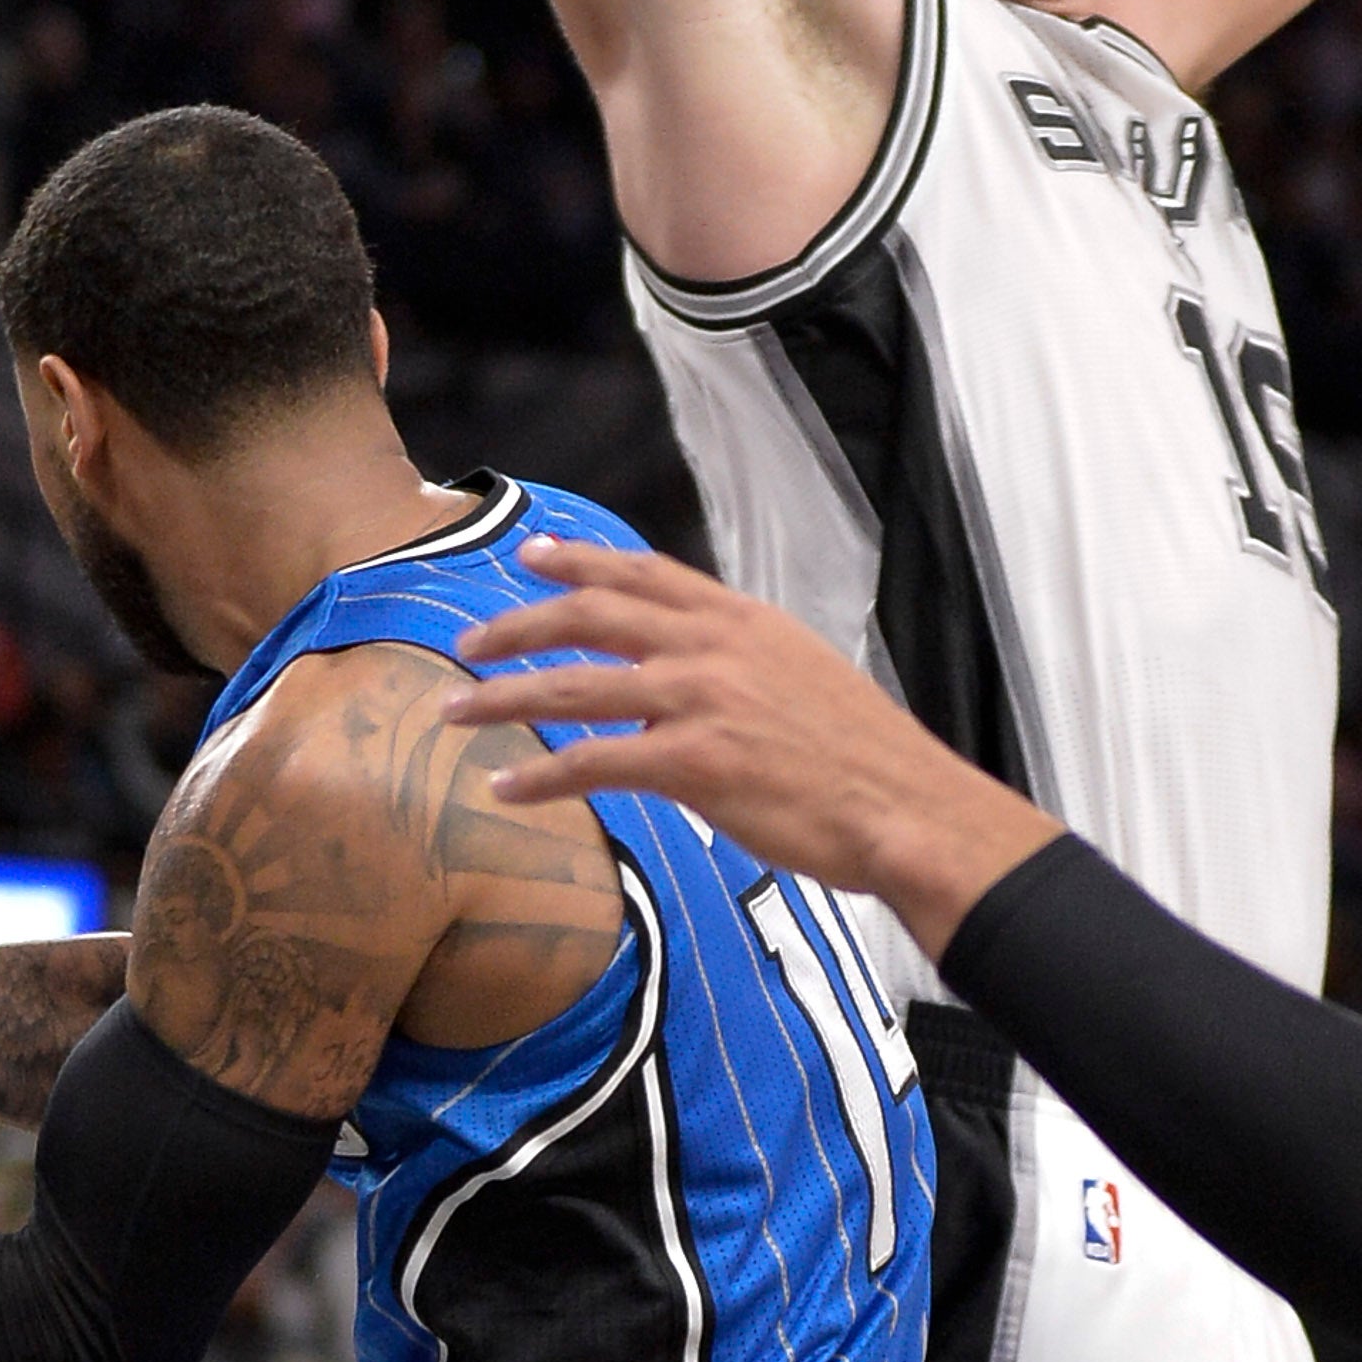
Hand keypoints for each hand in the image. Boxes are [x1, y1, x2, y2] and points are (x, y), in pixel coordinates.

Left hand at [438, 541, 1057, 954]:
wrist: (907, 807)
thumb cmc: (867, 762)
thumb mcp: (806, 680)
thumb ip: (745, 668)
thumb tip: (702, 684)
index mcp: (743, 622)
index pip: (644, 573)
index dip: (580, 561)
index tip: (531, 555)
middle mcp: (714, 648)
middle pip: (590, 614)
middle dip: (518, 624)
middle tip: (469, 642)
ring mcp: (700, 701)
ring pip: (572, 686)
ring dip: (502, 697)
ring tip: (455, 709)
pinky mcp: (693, 762)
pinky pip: (592, 763)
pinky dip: (539, 777)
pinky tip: (504, 789)